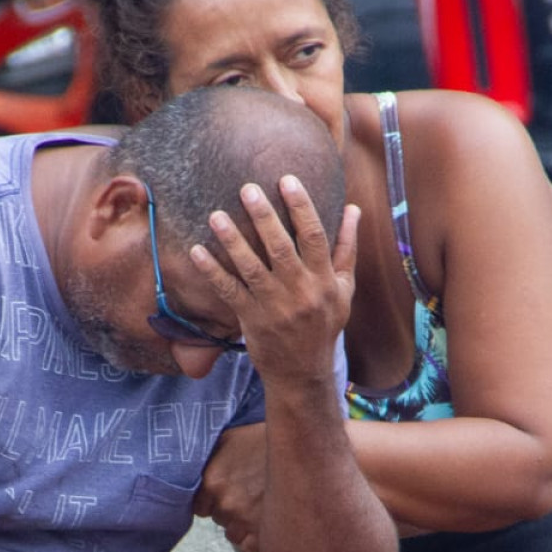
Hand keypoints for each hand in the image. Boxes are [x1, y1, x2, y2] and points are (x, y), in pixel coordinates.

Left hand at [190, 177, 356, 383]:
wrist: (304, 372)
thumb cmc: (324, 324)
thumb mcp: (344, 289)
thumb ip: (346, 248)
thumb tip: (354, 209)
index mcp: (324, 279)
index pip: (315, 236)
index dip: (302, 206)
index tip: (287, 180)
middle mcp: (301, 290)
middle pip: (281, 247)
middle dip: (264, 217)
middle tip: (247, 188)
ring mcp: (275, 306)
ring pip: (252, 268)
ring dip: (233, 241)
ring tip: (216, 216)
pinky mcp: (252, 319)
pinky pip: (230, 292)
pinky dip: (213, 272)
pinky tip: (198, 252)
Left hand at [193, 423, 267, 551]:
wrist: (304, 448)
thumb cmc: (267, 440)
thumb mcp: (231, 438)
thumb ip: (210, 459)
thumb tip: (197, 470)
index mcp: (213, 480)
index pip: (200, 506)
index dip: (214, 501)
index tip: (229, 494)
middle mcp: (226, 503)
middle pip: (219, 519)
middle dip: (232, 511)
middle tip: (252, 496)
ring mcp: (245, 521)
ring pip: (234, 535)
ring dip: (244, 526)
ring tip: (262, 509)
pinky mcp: (264, 535)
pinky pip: (248, 550)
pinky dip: (255, 542)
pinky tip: (266, 526)